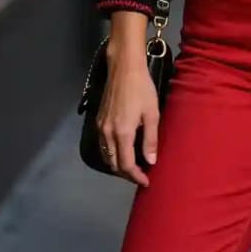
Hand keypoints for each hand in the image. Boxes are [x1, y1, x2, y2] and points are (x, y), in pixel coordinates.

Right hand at [96, 56, 159, 186]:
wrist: (124, 69)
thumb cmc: (142, 90)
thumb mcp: (152, 114)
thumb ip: (150, 140)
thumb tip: (151, 161)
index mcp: (122, 133)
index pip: (126, 165)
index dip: (136, 176)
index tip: (146, 182)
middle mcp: (107, 133)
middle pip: (113, 164)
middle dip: (126, 174)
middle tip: (140, 176)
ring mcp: (100, 127)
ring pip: (106, 155)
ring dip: (118, 165)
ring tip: (133, 166)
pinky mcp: (98, 120)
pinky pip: (103, 145)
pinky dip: (111, 154)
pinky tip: (122, 151)